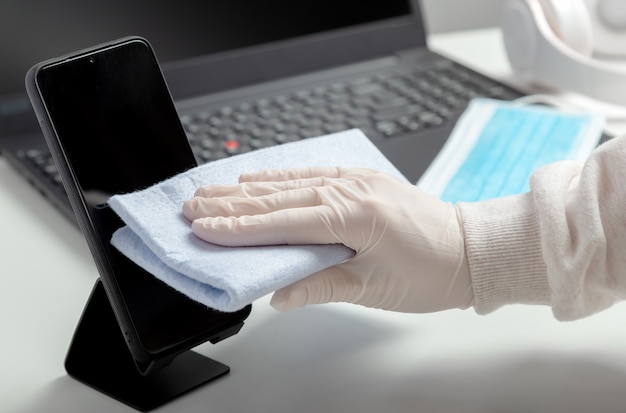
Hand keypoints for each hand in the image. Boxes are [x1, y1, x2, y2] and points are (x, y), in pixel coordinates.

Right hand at [183, 167, 472, 311]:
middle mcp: (351, 188)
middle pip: (277, 197)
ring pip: (289, 182)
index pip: (281, 222)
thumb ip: (320, 287)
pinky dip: (280, 176)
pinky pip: (312, 174)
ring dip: (246, 187)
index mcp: (354, 214)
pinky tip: (257, 177)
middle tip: (191, 205)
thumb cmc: (432, 271)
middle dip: (230, 203)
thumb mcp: (373, 288)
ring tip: (211, 190)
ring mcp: (356, 179)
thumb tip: (279, 295)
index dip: (237, 227)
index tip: (202, 227)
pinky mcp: (360, 179)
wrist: (470, 250)